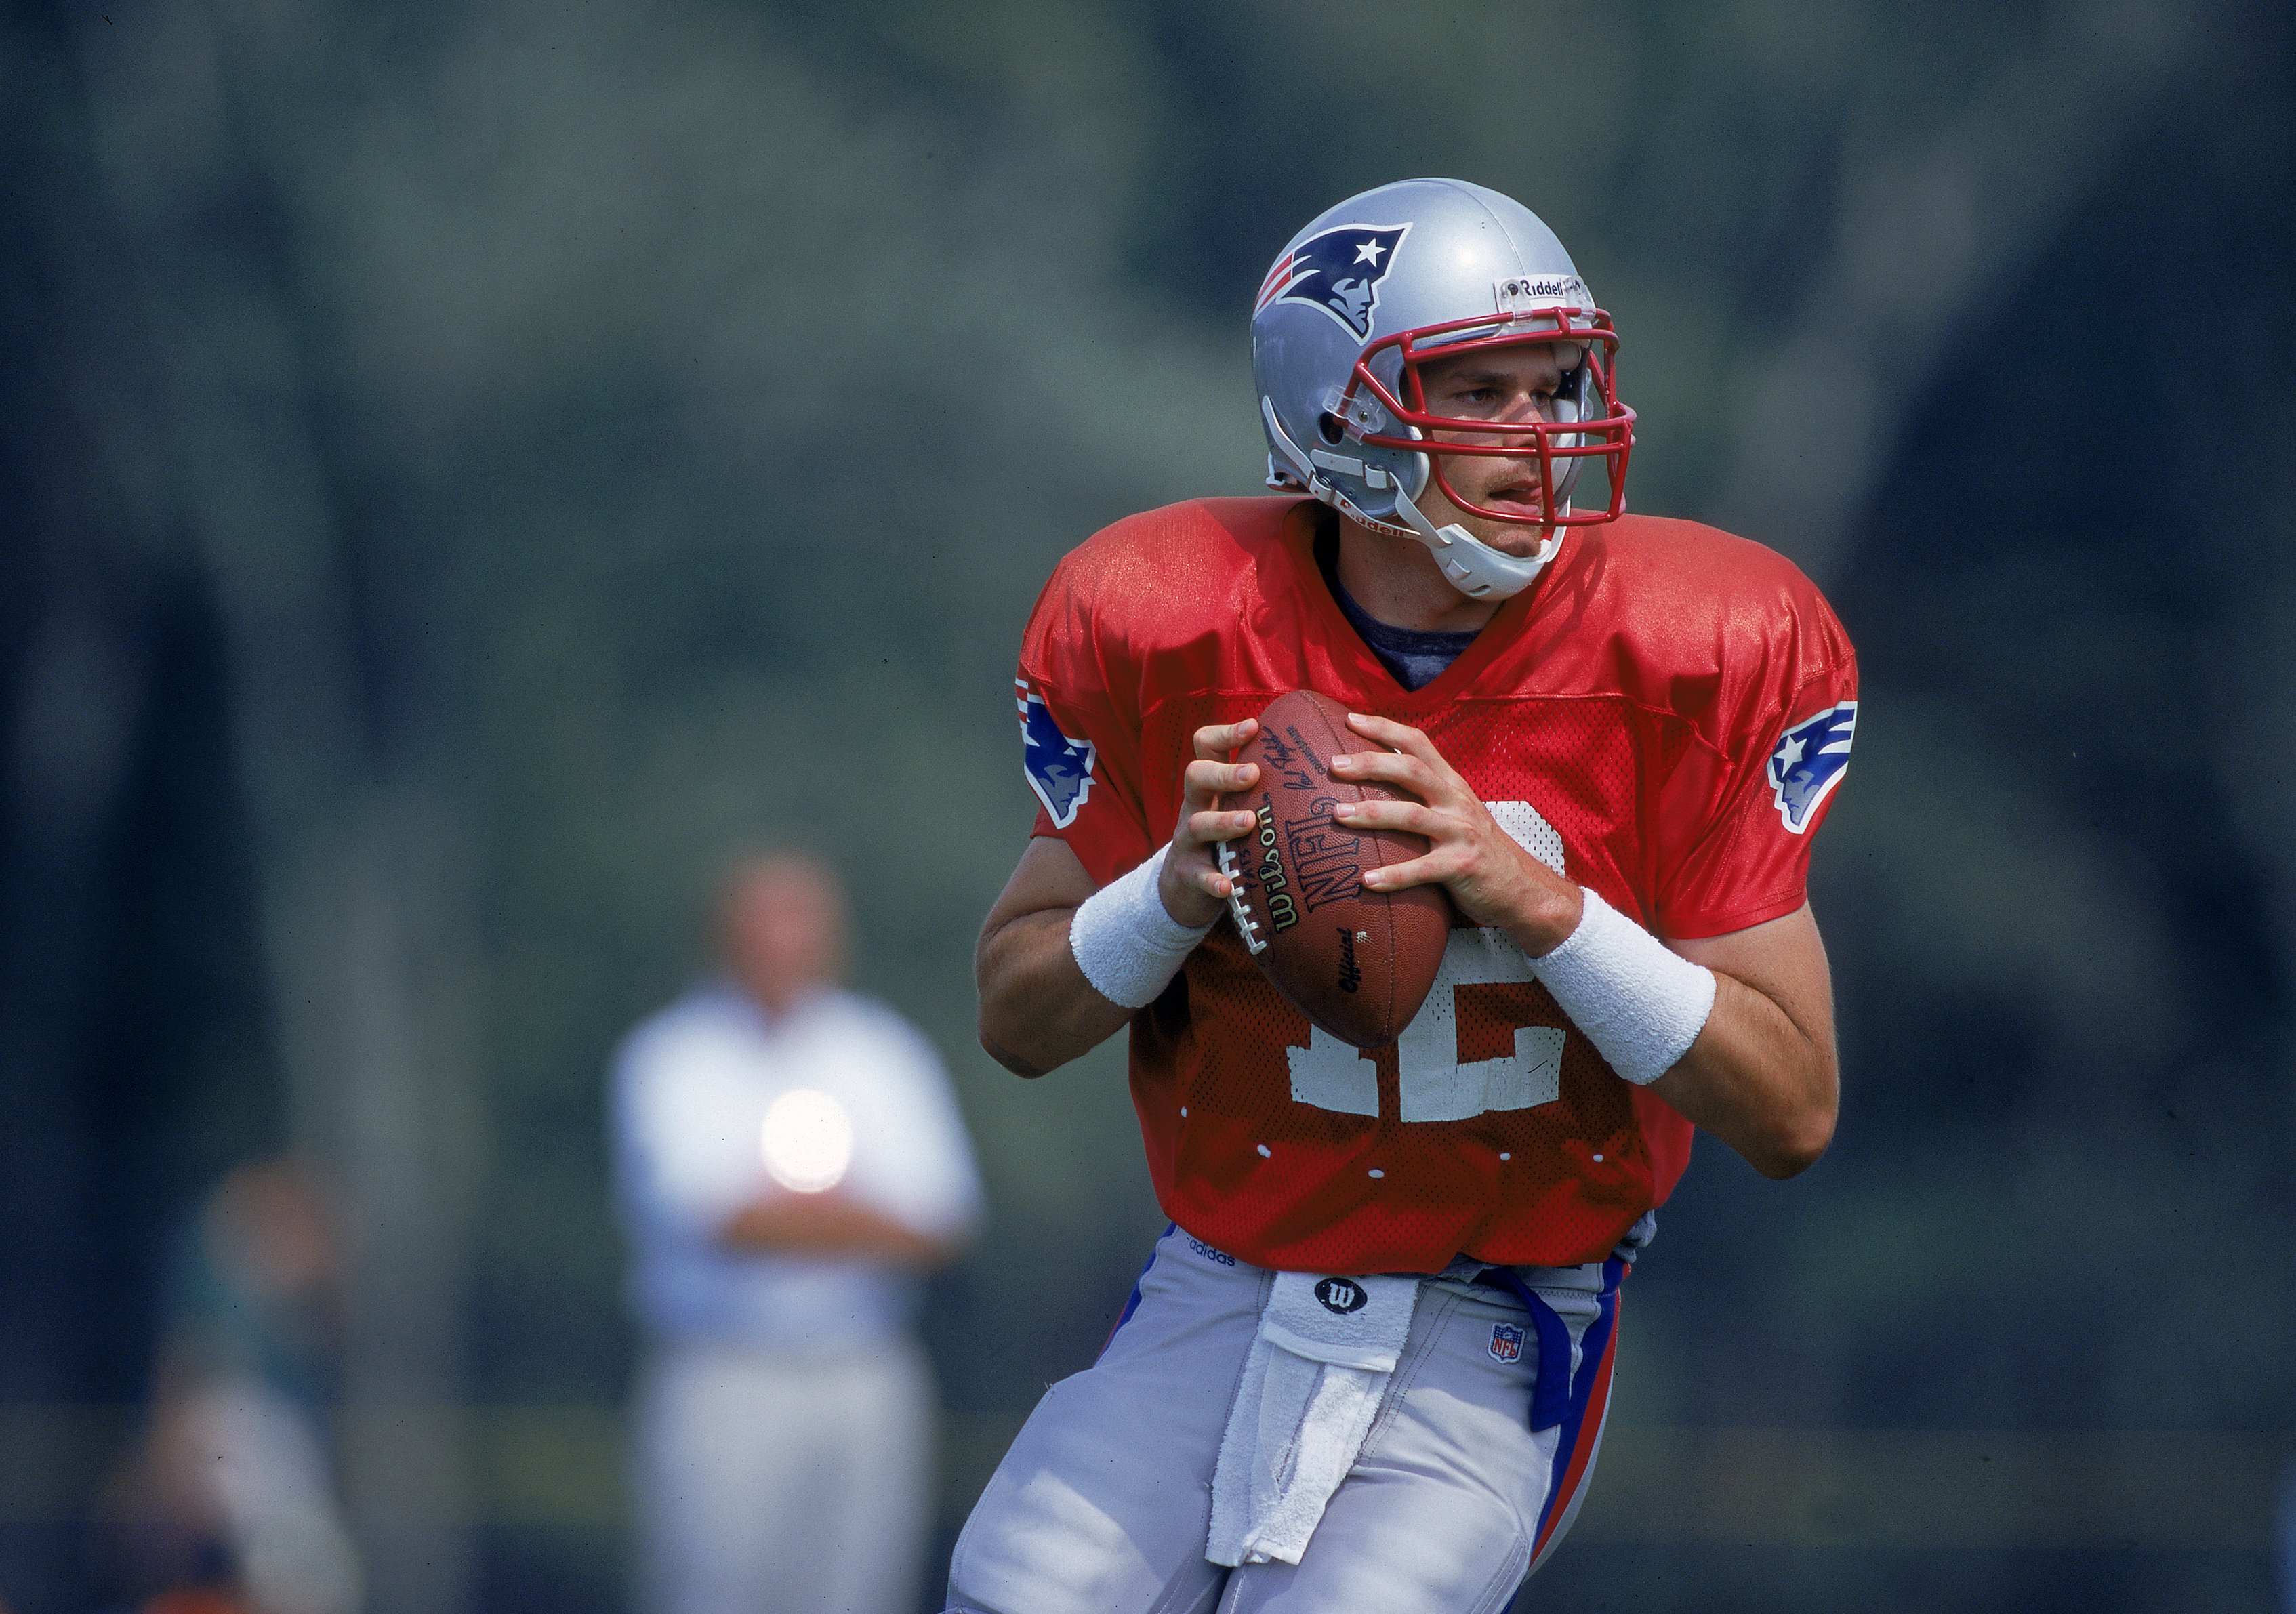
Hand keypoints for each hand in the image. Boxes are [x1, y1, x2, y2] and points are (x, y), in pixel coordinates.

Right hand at [1157, 718, 1261, 928]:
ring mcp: (1188, 840)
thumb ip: (1263, 786)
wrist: (1187, 885)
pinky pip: (1198, 875)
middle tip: (1254, 774)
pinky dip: (1212, 880)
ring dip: (1223, 821)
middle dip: (1224, 773)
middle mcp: (1195, 805)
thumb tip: (1321, 757)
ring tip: (1250, 822)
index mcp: (1209, 785)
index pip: (1206, 746)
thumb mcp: (1236, 805)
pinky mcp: (1188, 873)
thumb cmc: (1227, 836)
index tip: (1255, 726)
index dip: (1226, 733)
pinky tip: (1229, 886)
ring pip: (1198, 823)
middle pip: (1196, 775)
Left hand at [1327, 712, 1582, 953]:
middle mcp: (1456, 802)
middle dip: (1370, 764)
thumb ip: (1424, 796)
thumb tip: (1374, 784)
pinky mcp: (1463, 866)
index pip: (1419, 743)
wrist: (1523, 888)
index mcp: (1452, 785)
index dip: (1385, 728)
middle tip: (1333, 764)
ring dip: (1371, 814)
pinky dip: (1394, 875)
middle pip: (1411, 771)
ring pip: (1412, 816)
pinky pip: (1423, 869)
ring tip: (1337, 814)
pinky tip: (1366, 881)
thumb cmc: (1476, 849)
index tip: (1349, 720)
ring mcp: (1461, 833)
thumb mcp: (1456, 812)